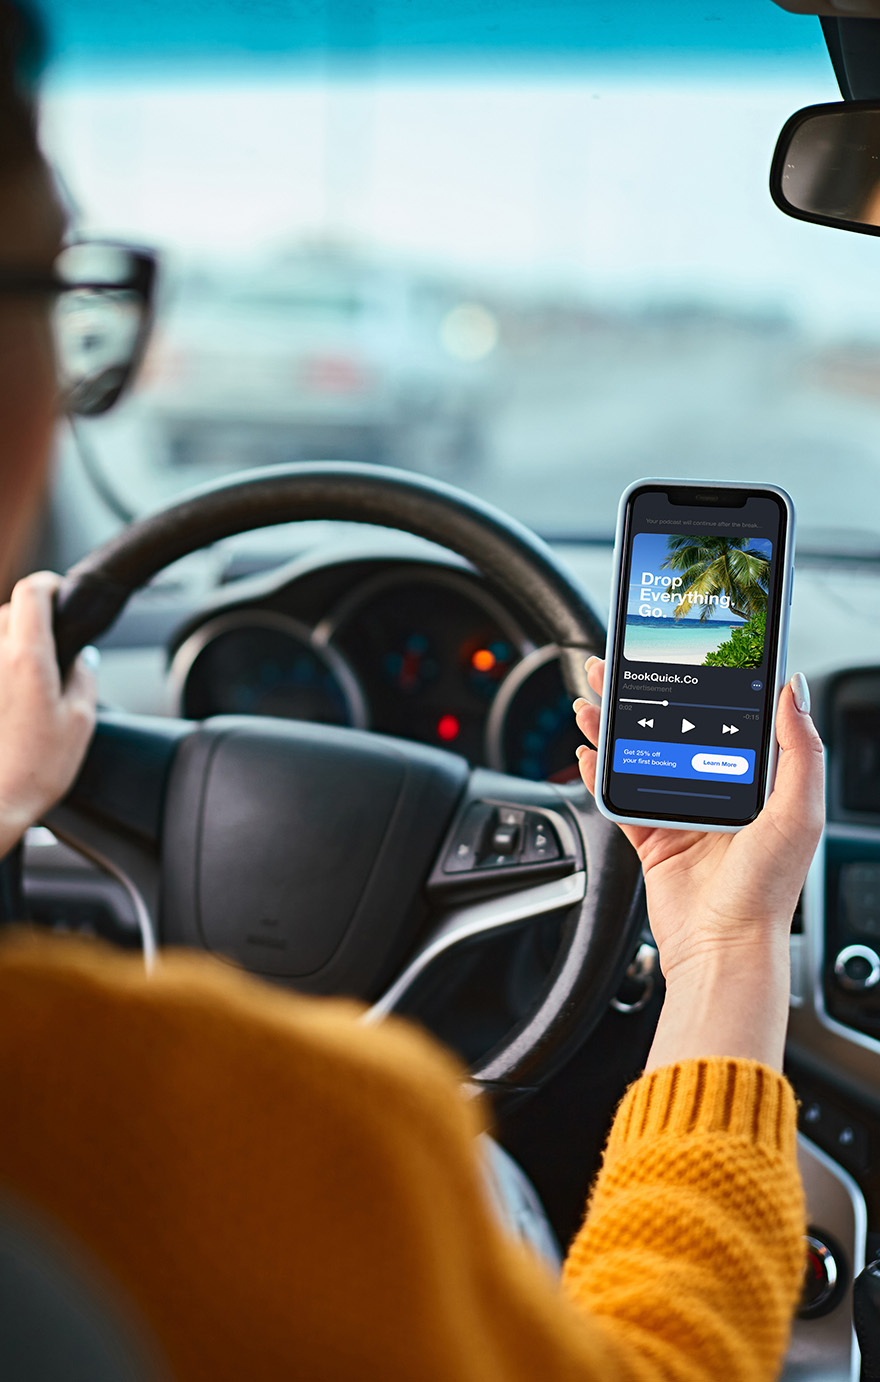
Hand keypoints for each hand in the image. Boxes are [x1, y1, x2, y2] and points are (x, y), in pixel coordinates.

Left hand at [0, 572, 96, 856]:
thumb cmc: (35, 770)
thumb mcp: (80, 720)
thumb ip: (81, 676)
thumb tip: (78, 659)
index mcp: (27, 659)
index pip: (32, 593)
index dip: (49, 586)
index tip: (60, 596)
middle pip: (8, 611)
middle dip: (30, 621)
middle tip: (49, 651)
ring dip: (9, 646)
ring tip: (24, 682)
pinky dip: (2, 674)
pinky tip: (9, 701)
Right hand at [574, 660, 824, 1069]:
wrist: (723, 948)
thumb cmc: (768, 890)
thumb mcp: (799, 811)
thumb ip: (799, 748)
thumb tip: (792, 687)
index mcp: (757, 782)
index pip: (726, 715)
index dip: (700, 680)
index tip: (678, 652)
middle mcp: (718, 793)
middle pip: (671, 729)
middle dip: (640, 695)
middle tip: (615, 666)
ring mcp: (682, 814)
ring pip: (639, 755)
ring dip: (612, 726)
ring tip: (590, 700)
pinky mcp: (652, 839)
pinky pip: (621, 797)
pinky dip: (600, 772)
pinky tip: (588, 751)